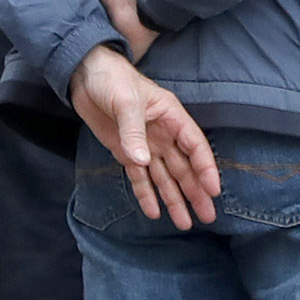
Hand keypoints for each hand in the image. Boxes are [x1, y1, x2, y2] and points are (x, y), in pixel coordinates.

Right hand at [22, 0, 154, 58]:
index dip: (33, 4)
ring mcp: (89, 38)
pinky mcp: (100, 55)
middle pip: (53, 25)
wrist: (144, 7)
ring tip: (30, 46)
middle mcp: (81, 18)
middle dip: (39, 27)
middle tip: (19, 28)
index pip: (49, 3)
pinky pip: (80, 59)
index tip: (14, 6)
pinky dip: (69, 60)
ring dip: (51, 45)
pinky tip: (51, 59)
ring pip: (63, 44)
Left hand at [72, 45, 219, 227]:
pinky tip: (154, 212)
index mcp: (171, 116)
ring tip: (185, 224)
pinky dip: (146, 194)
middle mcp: (163, 134)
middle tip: (208, 217)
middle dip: (195, 192)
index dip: (206, 168)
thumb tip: (142, 162)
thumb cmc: (112, 79)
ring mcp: (145, 145)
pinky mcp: (126, 152)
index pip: (195, 146)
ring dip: (175, 199)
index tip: (214, 190)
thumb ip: (134, 132)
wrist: (84, 75)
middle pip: (183, 167)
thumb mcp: (125, 101)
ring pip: (165, 177)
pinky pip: (139, 177)